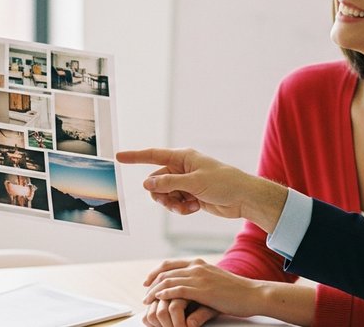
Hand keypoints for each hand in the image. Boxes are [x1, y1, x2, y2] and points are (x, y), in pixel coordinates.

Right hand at [116, 148, 286, 231]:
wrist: (244, 198)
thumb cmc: (224, 183)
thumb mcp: (194, 182)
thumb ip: (169, 182)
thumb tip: (147, 184)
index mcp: (183, 157)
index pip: (154, 155)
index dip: (135, 156)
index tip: (118, 156)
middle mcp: (183, 168)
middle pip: (157, 180)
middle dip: (160, 194)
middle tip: (170, 202)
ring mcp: (187, 182)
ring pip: (165, 194)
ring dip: (171, 204)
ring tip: (185, 207)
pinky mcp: (192, 196)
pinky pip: (176, 203)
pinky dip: (181, 208)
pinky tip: (194, 208)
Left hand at [145, 259, 316, 326]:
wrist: (252, 294)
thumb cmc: (236, 291)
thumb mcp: (214, 281)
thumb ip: (200, 281)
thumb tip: (189, 288)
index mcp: (199, 263)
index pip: (170, 264)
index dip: (156, 272)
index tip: (148, 282)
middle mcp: (197, 267)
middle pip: (166, 271)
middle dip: (152, 282)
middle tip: (144, 292)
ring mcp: (199, 277)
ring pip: (169, 280)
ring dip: (155, 290)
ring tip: (148, 299)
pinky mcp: (202, 289)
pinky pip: (177, 289)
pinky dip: (165, 293)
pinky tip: (159, 299)